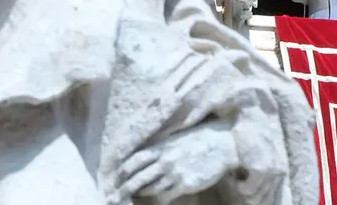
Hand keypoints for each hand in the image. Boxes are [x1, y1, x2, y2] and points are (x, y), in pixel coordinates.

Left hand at [113, 121, 239, 204]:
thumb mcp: (177, 138)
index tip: (115, 179)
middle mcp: (165, 159)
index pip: (134, 160)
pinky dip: (158, 200)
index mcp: (162, 146)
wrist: (223, 144)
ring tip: (132, 198)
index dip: (122, 171)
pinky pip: (165, 196)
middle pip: (137, 177)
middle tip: (113, 197)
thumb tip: (146, 157)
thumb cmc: (200, 139)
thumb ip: (161, 147)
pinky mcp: (185, 183)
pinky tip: (156, 200)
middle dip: (124, 188)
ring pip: (150, 188)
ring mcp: (175, 172)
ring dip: (140, 194)